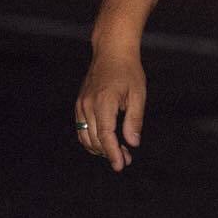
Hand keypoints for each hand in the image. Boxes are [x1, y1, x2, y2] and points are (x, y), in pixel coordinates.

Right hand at [74, 42, 145, 171]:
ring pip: (85, 137)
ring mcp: (81, 105)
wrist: (111, 52)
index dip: (112, 153)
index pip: (105, 135)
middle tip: (126, 159)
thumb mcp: (138, 95)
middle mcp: (88, 105)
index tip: (120, 165)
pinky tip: (106, 142)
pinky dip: (92, 139)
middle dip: (109, 153)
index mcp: (104, 102)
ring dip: (100, 149)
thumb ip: (134, 120)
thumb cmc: (128, 72)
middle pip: (94, 140)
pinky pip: (81, 129)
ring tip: (119, 152)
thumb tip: (133, 143)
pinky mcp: (79, 105)